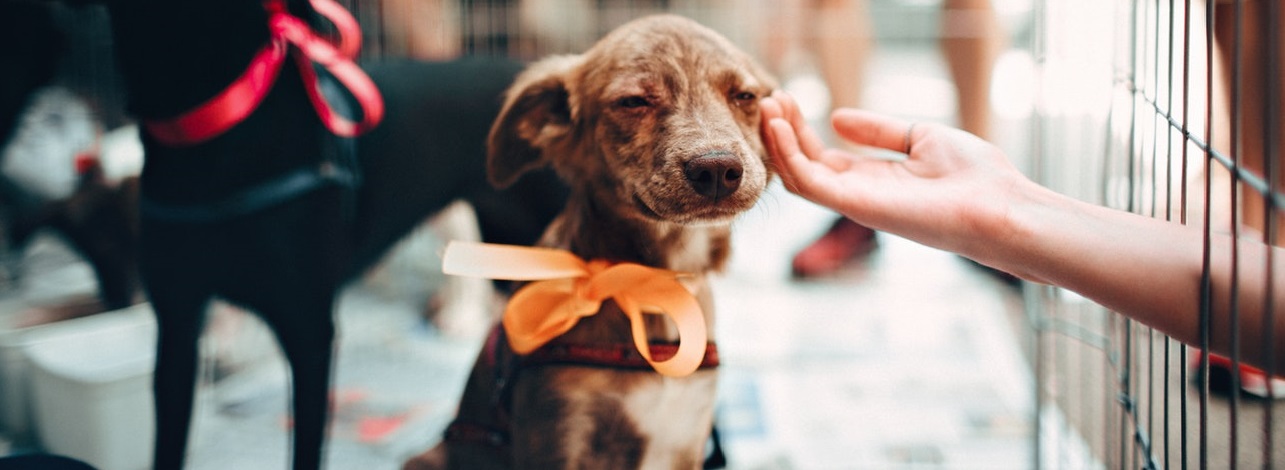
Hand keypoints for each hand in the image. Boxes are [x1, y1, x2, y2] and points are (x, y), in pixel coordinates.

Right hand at [760, 91, 1035, 257]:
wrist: (999, 205)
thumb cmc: (973, 176)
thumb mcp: (921, 137)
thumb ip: (878, 130)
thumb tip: (836, 117)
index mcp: (874, 178)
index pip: (821, 156)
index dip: (799, 129)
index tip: (786, 98)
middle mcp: (859, 193)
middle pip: (804, 164)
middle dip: (783, 132)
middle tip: (770, 100)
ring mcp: (855, 202)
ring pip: (797, 175)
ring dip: (778, 141)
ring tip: (769, 107)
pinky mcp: (856, 206)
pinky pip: (808, 182)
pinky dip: (789, 155)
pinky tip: (780, 127)